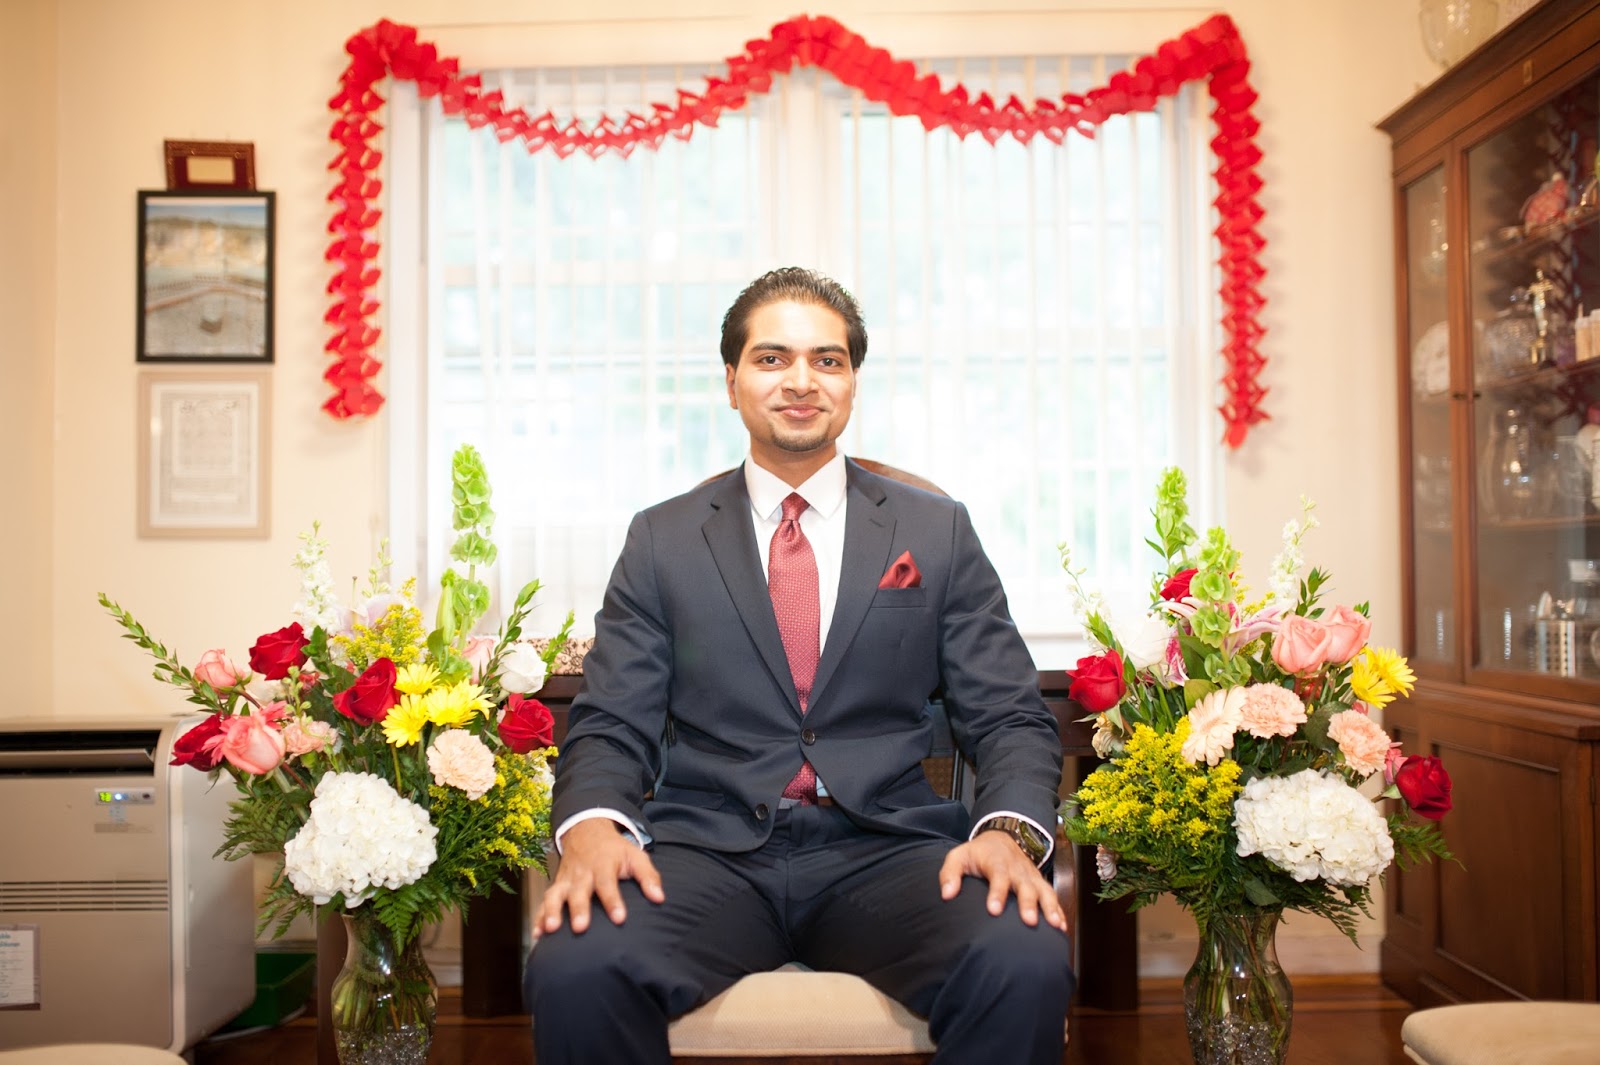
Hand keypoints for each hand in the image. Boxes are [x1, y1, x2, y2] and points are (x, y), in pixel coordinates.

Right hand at [533, 818, 664, 938]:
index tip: (619, 919)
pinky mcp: (557, 886)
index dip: (613, 901)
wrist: (587, 831)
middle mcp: (582, 873)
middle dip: (578, 909)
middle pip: (579, 891)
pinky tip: (537, 936)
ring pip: (556, 895)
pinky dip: (538, 917)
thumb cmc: (615, 850)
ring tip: (550, 930)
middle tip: (580, 928)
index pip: (608, 883)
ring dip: (551, 912)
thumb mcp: (635, 856)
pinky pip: (544, 901)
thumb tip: (659, 898)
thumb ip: (648, 876)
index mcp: (603, 864)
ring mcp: (566, 880)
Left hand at [938, 830, 1067, 931]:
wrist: (1001, 838)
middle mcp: (1017, 869)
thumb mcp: (958, 856)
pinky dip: (1059, 911)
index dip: (997, 893)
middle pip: (1025, 886)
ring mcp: (1031, 876)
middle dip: (1028, 903)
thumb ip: (950, 874)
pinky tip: (1062, 928)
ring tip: (1054, 925)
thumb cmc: (977, 853)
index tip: (994, 910)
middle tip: (1029, 922)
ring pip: (1043, 891)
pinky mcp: (1039, 883)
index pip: (998, 876)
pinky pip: (1052, 896)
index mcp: (996, 862)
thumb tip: (946, 894)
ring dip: (1050, 907)